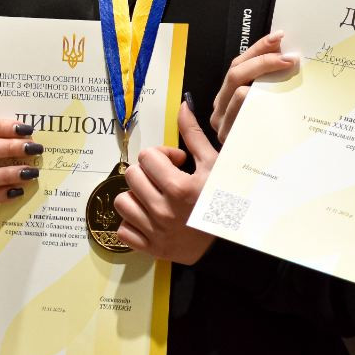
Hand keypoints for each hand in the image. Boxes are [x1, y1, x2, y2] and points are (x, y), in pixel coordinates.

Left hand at [114, 100, 217, 263]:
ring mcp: (155, 231)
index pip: (147, 156)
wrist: (231, 240)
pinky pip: (123, 230)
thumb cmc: (224, 198)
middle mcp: (163, 210)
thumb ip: (194, 135)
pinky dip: (133, 222)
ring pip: (122, 202)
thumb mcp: (214, 164)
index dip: (161, 155)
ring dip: (136, 196)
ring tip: (154, 196)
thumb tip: (183, 105)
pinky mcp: (150, 249)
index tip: (177, 163)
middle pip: (131, 175)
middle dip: (147, 172)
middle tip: (164, 178)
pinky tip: (149, 217)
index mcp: (178, 187)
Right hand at [212, 31, 297, 141]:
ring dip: (264, 77)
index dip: (258, 48)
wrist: (250, 181)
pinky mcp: (231, 139)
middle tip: (288, 57)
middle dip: (263, 60)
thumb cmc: (265, 140)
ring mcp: (223, 124)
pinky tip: (270, 98)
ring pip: (239, 92)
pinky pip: (243, 116)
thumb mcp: (264, 108)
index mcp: (226, 96)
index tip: (279, 37)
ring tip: (286, 69)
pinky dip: (255, 103)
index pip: (239, 63)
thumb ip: (267, 85)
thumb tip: (288, 57)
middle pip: (236, 74)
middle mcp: (220, 109)